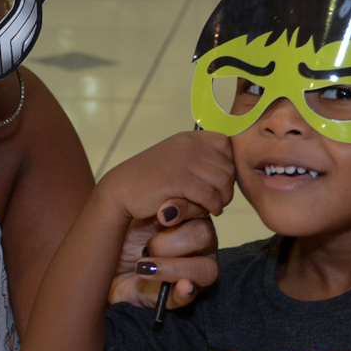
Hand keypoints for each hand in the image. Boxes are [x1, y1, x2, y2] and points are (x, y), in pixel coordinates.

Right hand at [99, 131, 234, 222]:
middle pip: (228, 166)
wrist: (121, 190)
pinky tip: (209, 212)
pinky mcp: (178, 180)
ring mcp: (184, 161)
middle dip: (227, 186)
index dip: (229, 165)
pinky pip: (209, 195)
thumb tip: (229, 172)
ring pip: (223, 181)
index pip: (226, 145)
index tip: (220, 182)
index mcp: (189, 138)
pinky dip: (213, 206)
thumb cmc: (149, 180)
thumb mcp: (176, 161)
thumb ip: (198, 161)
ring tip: (214, 207)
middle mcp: (189, 145)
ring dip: (223, 198)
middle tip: (219, 200)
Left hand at [110, 199, 218, 309]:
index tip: (161, 215)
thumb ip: (154, 204)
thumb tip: (168, 212)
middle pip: (204, 236)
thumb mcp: (133, 213)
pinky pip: (192, 296)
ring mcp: (196, 271)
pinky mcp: (182, 296)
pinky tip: (180, 287)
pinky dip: (185, 292)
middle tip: (146, 247)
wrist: (106, 264)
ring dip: (172, 267)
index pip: (203, 206)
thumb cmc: (123, 233)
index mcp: (191, 216)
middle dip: (170, 241)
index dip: (185, 208)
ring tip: (142, 267)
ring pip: (206, 268)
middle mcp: (200, 243)